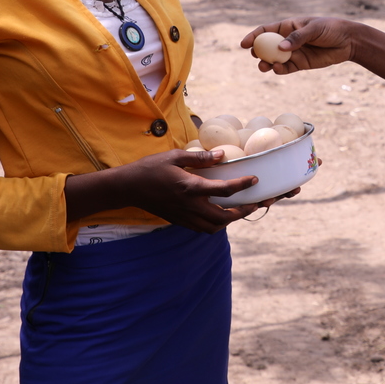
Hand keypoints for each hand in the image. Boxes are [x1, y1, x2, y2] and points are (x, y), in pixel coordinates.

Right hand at [110, 148, 262, 232]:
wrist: (128, 188)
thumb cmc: (150, 168)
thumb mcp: (175, 156)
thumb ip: (200, 158)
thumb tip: (222, 154)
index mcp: (191, 187)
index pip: (224, 190)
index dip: (243, 185)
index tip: (255, 179)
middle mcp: (190, 206)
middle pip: (224, 217)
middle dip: (244, 211)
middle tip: (256, 203)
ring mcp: (184, 216)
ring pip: (215, 227)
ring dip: (231, 221)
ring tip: (241, 210)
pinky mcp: (179, 221)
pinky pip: (203, 228)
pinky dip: (216, 224)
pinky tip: (221, 214)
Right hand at [240, 17, 355, 74]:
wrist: (348, 42)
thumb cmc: (331, 28)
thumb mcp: (314, 29)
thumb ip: (298, 37)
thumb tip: (280, 47)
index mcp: (288, 26)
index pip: (266, 30)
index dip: (253, 36)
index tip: (244, 44)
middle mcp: (288, 40)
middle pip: (267, 46)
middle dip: (258, 52)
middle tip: (255, 56)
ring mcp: (293, 53)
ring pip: (274, 59)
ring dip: (267, 63)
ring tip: (264, 66)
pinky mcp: (300, 64)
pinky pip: (286, 68)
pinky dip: (280, 70)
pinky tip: (278, 69)